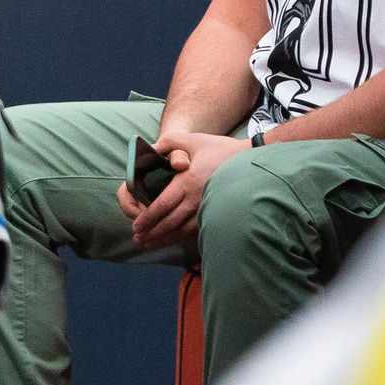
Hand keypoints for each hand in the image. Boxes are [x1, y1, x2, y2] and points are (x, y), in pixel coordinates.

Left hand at [121, 128, 248, 252]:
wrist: (248, 159)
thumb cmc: (218, 148)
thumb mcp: (192, 139)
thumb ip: (168, 142)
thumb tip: (150, 149)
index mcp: (189, 181)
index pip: (164, 204)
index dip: (148, 217)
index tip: (136, 226)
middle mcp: (197, 198)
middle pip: (170, 222)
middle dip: (152, 232)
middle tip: (137, 239)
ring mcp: (207, 208)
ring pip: (182, 230)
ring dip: (164, 239)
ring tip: (149, 245)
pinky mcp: (215, 213)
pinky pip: (194, 230)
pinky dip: (180, 237)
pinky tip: (170, 240)